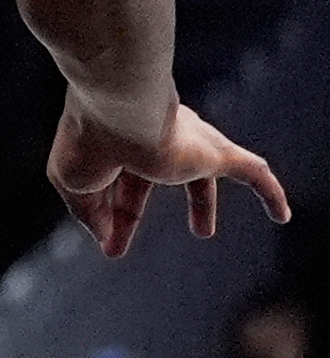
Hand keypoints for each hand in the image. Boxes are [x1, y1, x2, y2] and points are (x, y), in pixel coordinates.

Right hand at [47, 92, 288, 256]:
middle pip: (148, 180)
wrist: (120, 111)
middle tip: (121, 243)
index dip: (108, 218)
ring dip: (201, 205)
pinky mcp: (217, 154)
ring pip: (200, 177)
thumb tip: (108, 240)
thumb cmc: (90, 141)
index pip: (113, 184)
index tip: (108, 246)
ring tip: (202, 232)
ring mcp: (190, 147)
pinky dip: (270, 194)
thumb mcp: (75, 185)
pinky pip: (253, 174)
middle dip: (132, 211)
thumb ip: (91, 214)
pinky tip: (281, 215)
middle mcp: (153, 141)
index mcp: (116, 143)